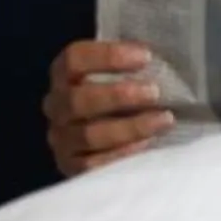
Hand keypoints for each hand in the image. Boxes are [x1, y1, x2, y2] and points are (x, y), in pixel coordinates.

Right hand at [44, 40, 172, 176]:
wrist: (111, 137)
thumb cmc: (124, 96)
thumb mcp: (124, 74)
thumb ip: (134, 63)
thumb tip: (162, 53)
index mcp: (64, 75)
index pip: (74, 58)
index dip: (108, 56)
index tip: (145, 56)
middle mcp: (57, 106)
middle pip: (77, 99)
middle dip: (118, 96)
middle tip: (154, 92)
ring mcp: (61, 139)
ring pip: (88, 135)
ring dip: (130, 127)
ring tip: (164, 120)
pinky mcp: (71, 167)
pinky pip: (93, 165)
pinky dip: (122, 154)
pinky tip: (147, 145)